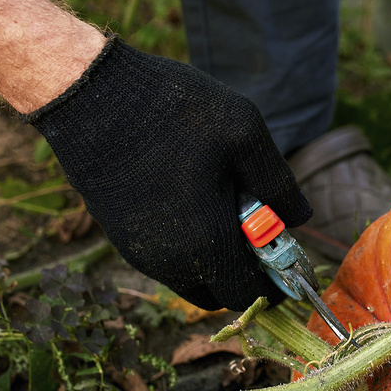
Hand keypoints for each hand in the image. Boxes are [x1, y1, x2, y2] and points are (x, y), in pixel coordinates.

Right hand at [25, 37, 311, 310]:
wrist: (90, 95)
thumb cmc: (173, 110)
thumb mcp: (244, 133)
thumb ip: (279, 184)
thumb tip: (300, 218)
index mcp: (206, 244)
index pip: (249, 295)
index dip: (274, 283)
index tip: (284, 254)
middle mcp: (170, 262)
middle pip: (218, 293)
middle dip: (242, 270)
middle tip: (252, 223)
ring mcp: (140, 253)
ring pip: (190, 277)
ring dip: (213, 255)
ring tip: (218, 198)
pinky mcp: (120, 237)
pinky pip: (165, 259)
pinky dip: (186, 243)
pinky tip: (188, 193)